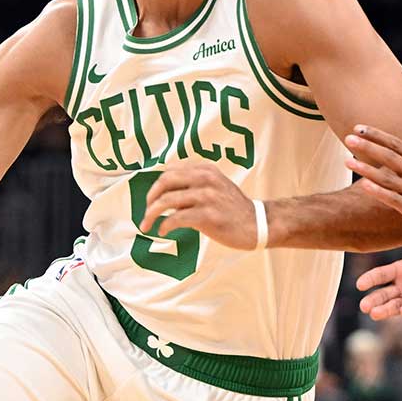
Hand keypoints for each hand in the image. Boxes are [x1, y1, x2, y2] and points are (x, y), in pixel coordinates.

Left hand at [139, 164, 257, 249]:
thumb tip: (163, 194)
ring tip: (146, 225)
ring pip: (167, 201)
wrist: (257, 223)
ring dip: (151, 214)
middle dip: (149, 198)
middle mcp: (205, 179)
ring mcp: (207, 196)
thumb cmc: (232, 208)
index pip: (170, 171)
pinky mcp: (208, 215)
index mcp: (205, 169)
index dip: (155, 186)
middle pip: (165, 182)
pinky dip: (165, 225)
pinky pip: (177, 218)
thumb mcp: (214, 186)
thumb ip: (192, 185)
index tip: (150, 200)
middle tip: (144, 212)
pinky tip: (162, 231)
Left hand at [344, 115, 401, 237]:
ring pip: (387, 178)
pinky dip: (379, 192)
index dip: (376, 135)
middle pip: (388, 157)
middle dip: (367, 147)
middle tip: (347, 138)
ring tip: (346, 162)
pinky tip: (364, 186)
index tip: (358, 127)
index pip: (395, 143)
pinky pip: (394, 199)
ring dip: (366, 169)